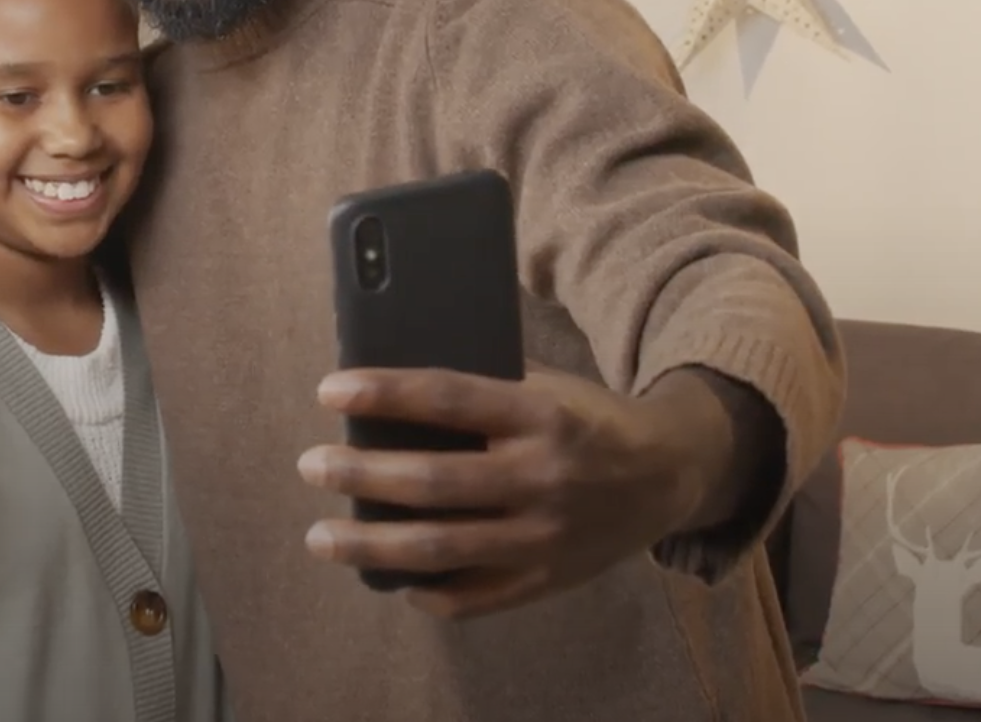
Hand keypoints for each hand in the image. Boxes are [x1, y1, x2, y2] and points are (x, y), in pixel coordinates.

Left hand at [294, 364, 731, 618]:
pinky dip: (425, 591)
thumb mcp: (549, 385)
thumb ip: (486, 383)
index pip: (448, 398)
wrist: (669, 474)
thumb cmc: (589, 420)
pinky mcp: (546, 581)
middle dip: (360, 474)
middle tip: (311, 465)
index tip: (329, 391)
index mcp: (541, 415)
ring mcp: (544, 537)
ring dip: (370, 544)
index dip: (384, 394)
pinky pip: (474, 598)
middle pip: (432, 481)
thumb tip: (394, 385)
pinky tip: (391, 578)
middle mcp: (541, 477)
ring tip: (322, 536)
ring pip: (441, 548)